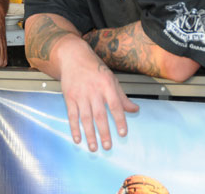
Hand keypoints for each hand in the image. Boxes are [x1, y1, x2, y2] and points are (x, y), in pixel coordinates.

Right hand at [57, 37, 138, 151]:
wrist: (73, 56)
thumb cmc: (94, 68)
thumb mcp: (111, 79)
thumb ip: (122, 97)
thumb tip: (135, 110)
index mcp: (106, 85)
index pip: (115, 105)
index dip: (120, 120)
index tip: (123, 133)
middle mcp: (93, 90)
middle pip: (99, 115)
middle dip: (104, 132)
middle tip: (107, 146)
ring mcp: (80, 95)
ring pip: (85, 118)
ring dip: (89, 134)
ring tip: (93, 148)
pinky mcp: (69, 97)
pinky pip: (72, 115)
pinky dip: (74, 128)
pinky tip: (78, 139)